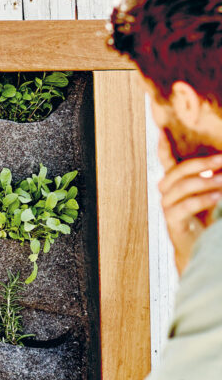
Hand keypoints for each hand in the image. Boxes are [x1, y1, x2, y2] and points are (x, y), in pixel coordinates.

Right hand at [157, 129, 221, 273]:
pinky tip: (218, 196)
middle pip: (178, 171)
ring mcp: (167, 208)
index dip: (163, 147)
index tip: (162, 131)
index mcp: (174, 183)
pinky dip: (203, 199)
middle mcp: (166, 193)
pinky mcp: (172, 222)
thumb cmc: (206, 218)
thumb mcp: (209, 192)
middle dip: (202, 163)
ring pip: (182, 187)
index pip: (166, 161)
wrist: (199, 247)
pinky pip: (185, 205)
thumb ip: (212, 177)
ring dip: (207, 181)